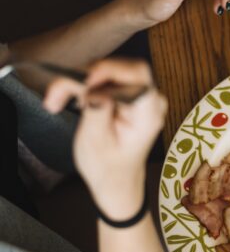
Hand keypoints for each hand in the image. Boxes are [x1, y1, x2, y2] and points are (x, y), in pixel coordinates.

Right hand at [43, 59, 167, 218]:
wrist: (116, 181)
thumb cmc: (108, 168)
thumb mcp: (96, 143)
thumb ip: (97, 111)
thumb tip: (93, 87)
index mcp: (148, 114)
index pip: (137, 76)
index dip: (110, 70)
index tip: (82, 80)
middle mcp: (150, 101)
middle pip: (119, 70)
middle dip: (84, 77)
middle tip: (56, 95)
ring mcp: (141, 97)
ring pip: (108, 72)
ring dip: (78, 82)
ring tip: (56, 101)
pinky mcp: (128, 96)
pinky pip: (105, 80)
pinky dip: (83, 87)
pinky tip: (68, 101)